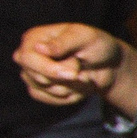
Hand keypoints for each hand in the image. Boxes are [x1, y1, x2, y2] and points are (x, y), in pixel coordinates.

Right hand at [14, 22, 136, 114]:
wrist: (108, 65)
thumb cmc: (96, 45)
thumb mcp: (86, 37)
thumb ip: (63, 42)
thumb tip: (38, 48)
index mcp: (34, 38)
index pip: (28, 58)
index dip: (50, 69)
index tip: (74, 73)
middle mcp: (27, 56)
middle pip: (39, 77)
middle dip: (68, 77)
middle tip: (82, 67)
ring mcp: (30, 74)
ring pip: (46, 90)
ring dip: (72, 86)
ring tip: (83, 74)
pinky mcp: (39, 89)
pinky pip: (51, 99)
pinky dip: (70, 95)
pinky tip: (79, 84)